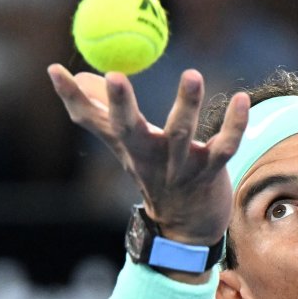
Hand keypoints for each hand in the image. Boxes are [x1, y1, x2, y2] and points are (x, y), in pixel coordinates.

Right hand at [48, 65, 247, 244]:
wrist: (186, 228)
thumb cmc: (154, 173)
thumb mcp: (123, 145)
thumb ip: (95, 110)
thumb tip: (62, 72)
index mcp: (127, 145)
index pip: (93, 119)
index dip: (73, 97)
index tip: (56, 70)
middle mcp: (148, 156)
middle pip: (129, 130)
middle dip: (120, 105)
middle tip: (114, 76)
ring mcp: (179, 166)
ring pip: (180, 134)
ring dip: (187, 105)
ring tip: (191, 74)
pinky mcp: (210, 173)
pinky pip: (224, 147)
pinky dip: (234, 124)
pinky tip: (242, 99)